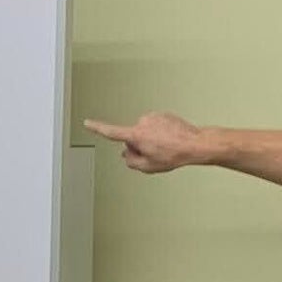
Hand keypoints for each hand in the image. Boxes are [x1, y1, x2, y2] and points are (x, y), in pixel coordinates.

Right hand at [83, 111, 207, 174]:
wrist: (194, 144)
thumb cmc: (174, 154)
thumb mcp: (148, 167)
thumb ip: (131, 162)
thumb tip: (127, 154)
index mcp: (136, 135)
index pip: (111, 132)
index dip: (97, 128)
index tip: (88, 123)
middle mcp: (142, 122)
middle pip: (131, 136)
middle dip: (139, 145)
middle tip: (154, 153)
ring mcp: (153, 117)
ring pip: (144, 131)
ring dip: (151, 139)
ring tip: (165, 147)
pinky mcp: (163, 114)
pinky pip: (156, 126)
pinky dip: (160, 133)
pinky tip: (170, 141)